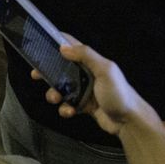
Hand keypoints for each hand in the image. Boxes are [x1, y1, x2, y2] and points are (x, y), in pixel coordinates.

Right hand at [34, 41, 158, 135]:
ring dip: (54, 94)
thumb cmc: (119, 93)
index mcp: (91, 62)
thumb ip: (86, 56)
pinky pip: (67, 104)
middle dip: (47, 72)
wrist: (128, 121)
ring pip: (61, 88)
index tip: (40, 42)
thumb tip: (63, 47)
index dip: (57, 42)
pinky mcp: (83, 105)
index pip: (72, 46)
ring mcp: (84, 90)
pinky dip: (65, 108)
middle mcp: (86, 73)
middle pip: (60, 68)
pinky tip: (70, 111)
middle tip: (35, 75)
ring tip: (56, 99)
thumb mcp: (105, 70)